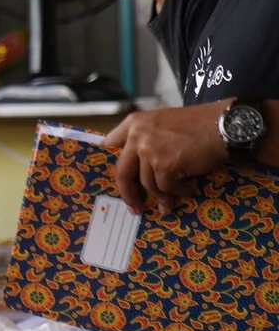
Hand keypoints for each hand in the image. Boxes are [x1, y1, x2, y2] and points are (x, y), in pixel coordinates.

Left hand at [103, 102, 228, 213]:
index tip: (111, 178)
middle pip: (122, 172)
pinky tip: (185, 192)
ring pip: (147, 184)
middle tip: (133, 207)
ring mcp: (149, 151)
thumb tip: (137, 166)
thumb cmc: (197, 124)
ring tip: (167, 205)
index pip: (109, 144)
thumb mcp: (162, 122)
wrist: (222, 125)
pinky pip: (165, 187)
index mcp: (133, 123)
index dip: (109, 163)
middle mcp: (136, 136)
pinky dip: (175, 193)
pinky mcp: (165, 165)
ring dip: (159, 197)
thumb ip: (146, 138)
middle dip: (128, 194)